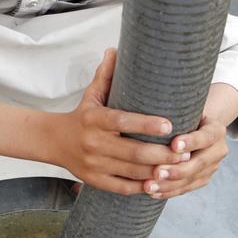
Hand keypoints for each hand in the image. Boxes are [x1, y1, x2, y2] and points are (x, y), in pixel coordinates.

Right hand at [51, 47, 191, 196]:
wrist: (53, 141)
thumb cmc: (81, 116)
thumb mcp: (91, 95)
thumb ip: (105, 75)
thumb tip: (114, 49)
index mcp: (94, 119)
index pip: (123, 121)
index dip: (146, 124)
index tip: (169, 125)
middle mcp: (93, 142)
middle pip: (133, 152)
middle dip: (161, 154)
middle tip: (185, 153)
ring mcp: (94, 164)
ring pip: (131, 171)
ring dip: (157, 172)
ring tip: (179, 168)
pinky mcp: (94, 180)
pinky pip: (122, 187)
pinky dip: (141, 187)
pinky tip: (158, 184)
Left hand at [142, 114, 228, 199]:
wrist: (198, 128)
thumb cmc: (184, 116)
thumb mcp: (185, 110)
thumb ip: (175, 114)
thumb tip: (152, 117)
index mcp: (216, 130)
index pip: (205, 137)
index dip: (191, 142)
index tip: (174, 145)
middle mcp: (218, 150)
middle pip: (199, 163)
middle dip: (176, 170)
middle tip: (156, 172)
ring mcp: (211, 167)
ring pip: (190, 179)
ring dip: (168, 185)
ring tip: (149, 186)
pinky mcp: (202, 179)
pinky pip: (185, 189)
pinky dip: (168, 192)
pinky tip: (152, 193)